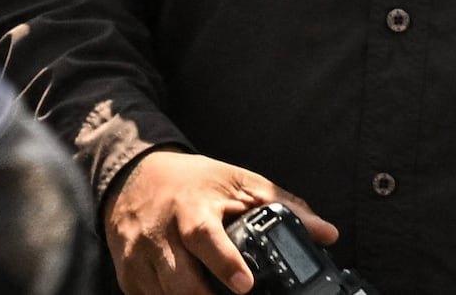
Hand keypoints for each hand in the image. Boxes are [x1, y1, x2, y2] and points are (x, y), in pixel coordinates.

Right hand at [108, 152, 322, 294]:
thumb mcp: (239, 183)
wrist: (134, 174)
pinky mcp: (127, 271)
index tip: (245, 284)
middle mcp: (159, 232)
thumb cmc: (195, 182)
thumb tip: (328, 234)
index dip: (224, 262)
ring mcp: (139, 254)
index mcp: (190, 208)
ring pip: (163, 294)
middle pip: (180, 279)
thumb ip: (284, 207)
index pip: (203, 236)